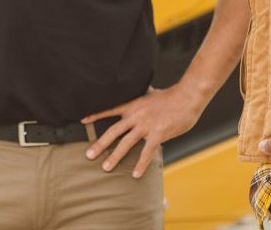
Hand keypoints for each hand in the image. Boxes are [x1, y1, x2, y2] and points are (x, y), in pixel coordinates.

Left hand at [82, 86, 201, 177]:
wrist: (187, 96)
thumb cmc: (171, 96)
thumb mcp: (151, 94)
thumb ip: (141, 98)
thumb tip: (139, 95)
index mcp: (133, 105)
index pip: (110, 111)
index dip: (96, 116)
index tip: (83, 121)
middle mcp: (136, 116)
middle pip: (113, 131)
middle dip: (100, 144)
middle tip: (89, 155)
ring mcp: (146, 125)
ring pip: (126, 143)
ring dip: (115, 156)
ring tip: (105, 167)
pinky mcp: (158, 134)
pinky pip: (146, 152)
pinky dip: (141, 164)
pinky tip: (136, 175)